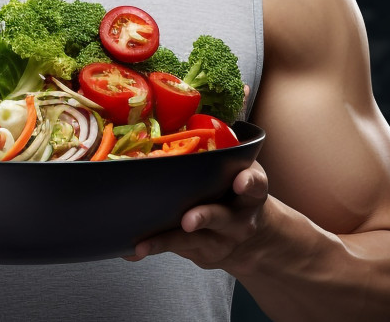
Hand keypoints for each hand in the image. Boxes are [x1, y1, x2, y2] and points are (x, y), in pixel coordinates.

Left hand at [125, 159, 270, 273]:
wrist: (253, 237)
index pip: (255, 184)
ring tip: (144, 244)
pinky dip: (153, 247)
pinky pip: (176, 250)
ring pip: (192, 240)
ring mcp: (221, 240)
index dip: (248, 182)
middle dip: (203, 217)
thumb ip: (216, 159)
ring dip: (167, 240)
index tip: (239, 182)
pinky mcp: (204, 253)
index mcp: (250, 192)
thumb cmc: (235, 193)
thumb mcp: (238, 174)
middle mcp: (239, 219)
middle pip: (221, 217)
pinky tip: (134, 250)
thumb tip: (170, 136)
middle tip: (188, 221)